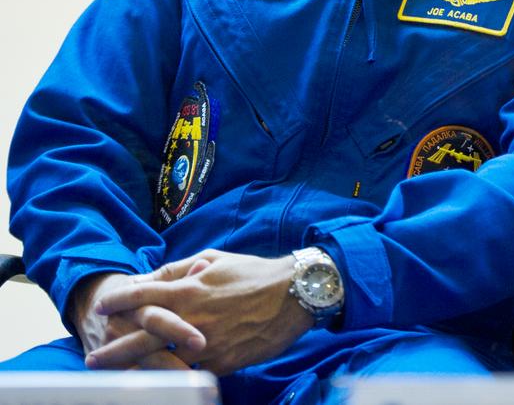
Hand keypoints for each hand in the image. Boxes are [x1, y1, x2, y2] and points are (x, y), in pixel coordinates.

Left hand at [88, 249, 312, 375]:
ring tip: (119, 377)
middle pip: (140, 336)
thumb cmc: (254, 273)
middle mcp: (191, 318)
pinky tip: (158, 382)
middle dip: (112, 348)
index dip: (116, 301)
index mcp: (189, 289)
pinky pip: (189, 373)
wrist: (295, 295)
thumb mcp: (216, 259)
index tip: (101, 307)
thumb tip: (151, 277)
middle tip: (92, 356)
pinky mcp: (221, 362)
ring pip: (161, 361)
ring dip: (135, 369)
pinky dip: (171, 378)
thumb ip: (180, 269)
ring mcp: (205, 343)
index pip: (140, 295)